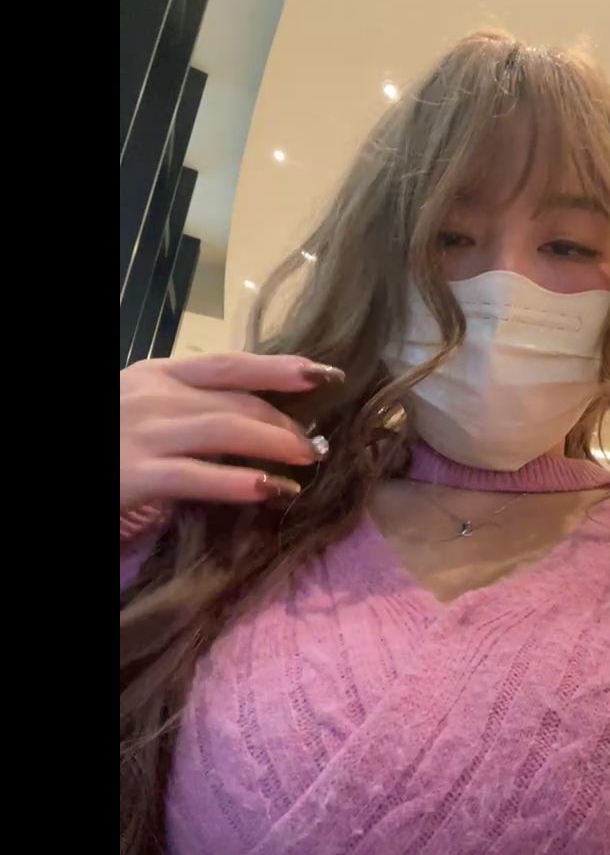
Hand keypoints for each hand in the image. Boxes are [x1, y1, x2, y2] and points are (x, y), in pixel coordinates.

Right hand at [120, 353, 342, 511]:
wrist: (40, 466)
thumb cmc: (107, 443)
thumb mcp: (142, 410)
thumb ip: (188, 407)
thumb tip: (255, 419)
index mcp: (155, 373)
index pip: (230, 364)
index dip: (280, 368)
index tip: (324, 374)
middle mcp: (150, 394)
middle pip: (236, 401)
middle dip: (284, 421)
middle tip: (317, 444)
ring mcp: (141, 432)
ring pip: (226, 430)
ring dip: (275, 445)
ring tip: (308, 461)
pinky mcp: (134, 474)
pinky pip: (199, 477)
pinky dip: (241, 483)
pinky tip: (272, 490)